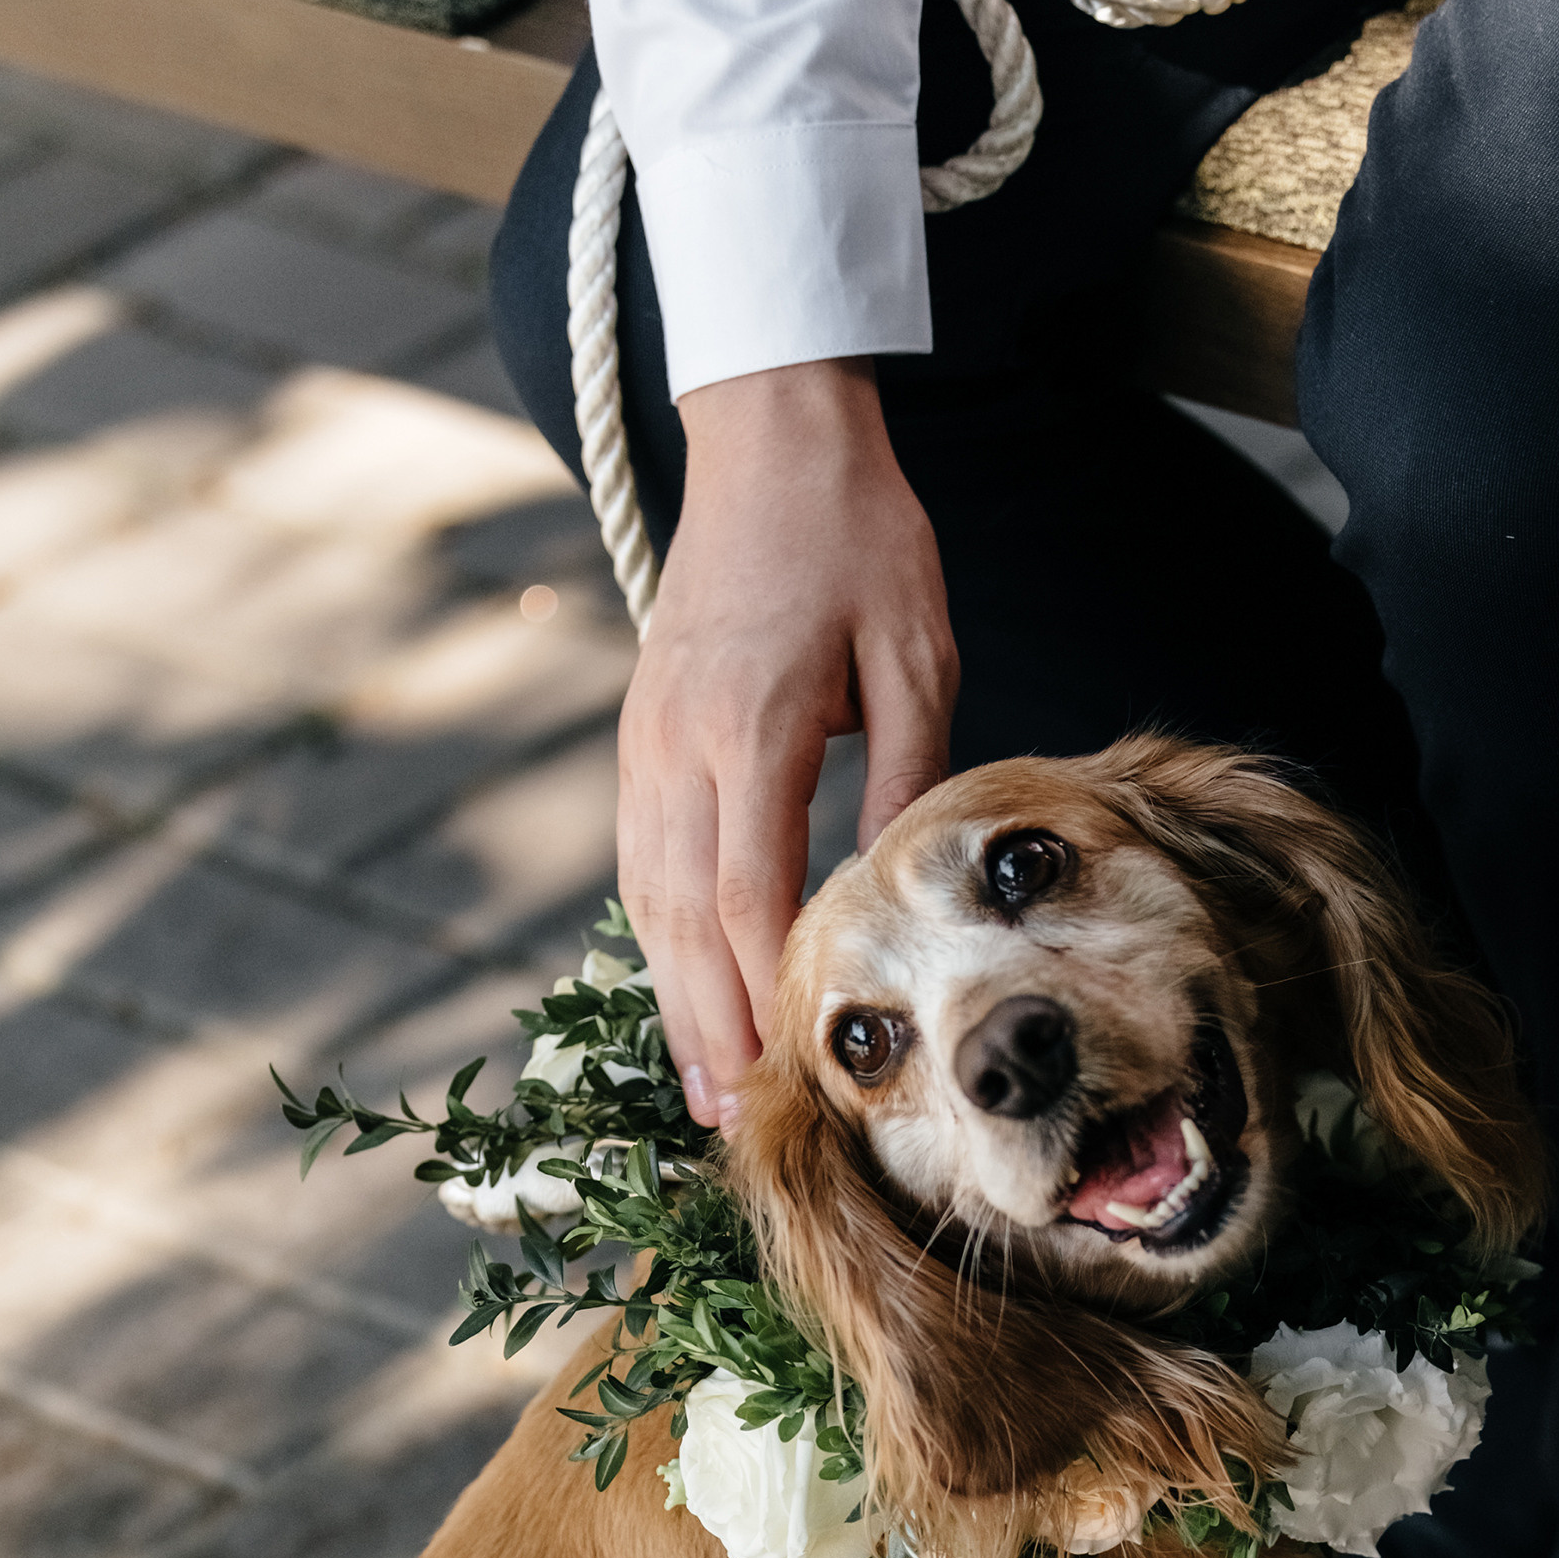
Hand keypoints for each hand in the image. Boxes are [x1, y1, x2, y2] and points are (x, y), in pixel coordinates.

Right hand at [615, 359, 956, 1127]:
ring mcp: (646, 740)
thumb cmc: (859, 533)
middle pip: (686, 920)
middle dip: (710, 1030)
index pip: (750, 893)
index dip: (766, 994)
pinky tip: (686, 995)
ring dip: (676, 1001)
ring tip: (704, 1090)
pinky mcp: (640, 735)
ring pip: (650, 899)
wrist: (768, 433)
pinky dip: (661, 940)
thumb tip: (901, 895)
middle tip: (735, 1124)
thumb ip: (909, 777)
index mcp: (751, 723)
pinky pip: (642, 860)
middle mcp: (679, 743)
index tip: (791, 1072)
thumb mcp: (918, 650)